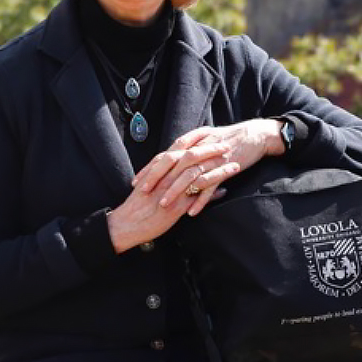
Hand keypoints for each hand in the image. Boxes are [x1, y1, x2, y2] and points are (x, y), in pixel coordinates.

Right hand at [107, 140, 238, 252]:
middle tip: (227, 146)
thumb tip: (177, 167)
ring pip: (199, 175)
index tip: (213, 137)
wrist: (126, 224)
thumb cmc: (137, 205)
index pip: (183, 149)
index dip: (199, 142)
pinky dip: (212, 194)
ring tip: (234, 166)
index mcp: (160, 169)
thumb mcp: (149, 184)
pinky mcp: (176, 208)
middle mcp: (167, 177)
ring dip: (218, 170)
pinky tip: (224, 191)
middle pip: (193, 158)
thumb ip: (162, 174)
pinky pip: (197, 198)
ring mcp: (172, 191)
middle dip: (212, 150)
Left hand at [134, 119, 284, 215]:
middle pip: (173, 162)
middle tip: (144, 192)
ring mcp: (212, 158)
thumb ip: (190, 149)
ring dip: (175, 190)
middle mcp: (200, 148)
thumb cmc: (230, 140)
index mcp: (193, 141)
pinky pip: (211, 185)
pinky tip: (192, 212)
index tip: (136, 181)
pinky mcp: (226, 168)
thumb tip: (172, 161)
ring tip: (164, 205)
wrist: (254, 136)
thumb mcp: (207, 140)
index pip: (166, 154)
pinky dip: (201, 199)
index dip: (150, 167)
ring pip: (190, 175)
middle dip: (156, 178)